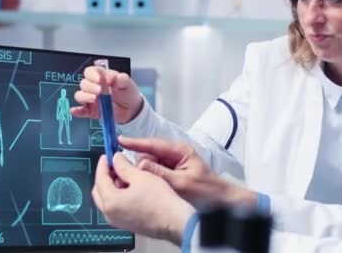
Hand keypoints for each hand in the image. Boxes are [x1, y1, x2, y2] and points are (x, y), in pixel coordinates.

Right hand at [71, 66, 143, 123]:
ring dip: (85, 96)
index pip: (90, 72)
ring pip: (80, 95)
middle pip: (84, 83)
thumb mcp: (128, 84)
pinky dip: (77, 111)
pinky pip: (81, 111)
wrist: (132, 109)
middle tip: (100, 91)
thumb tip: (115, 77)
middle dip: (90, 86)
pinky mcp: (91, 111)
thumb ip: (122, 79)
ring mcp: (91, 99)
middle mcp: (93, 87)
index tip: (100, 79)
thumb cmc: (127, 93)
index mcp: (101, 77)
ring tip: (94, 99)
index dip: (92, 74)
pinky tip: (76, 111)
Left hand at [93, 153, 194, 244]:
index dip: (103, 164)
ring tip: (126, 174)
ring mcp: (117, 221)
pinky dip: (118, 195)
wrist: (174, 221)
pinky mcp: (126, 224)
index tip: (108, 154)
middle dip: (105, 176)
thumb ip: (123, 166)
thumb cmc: (158, 198)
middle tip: (116, 164)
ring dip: (112, 186)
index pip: (100, 179)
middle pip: (99, 191)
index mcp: (110, 201)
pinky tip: (131, 188)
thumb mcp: (140, 176)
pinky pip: (115, 207)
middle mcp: (109, 214)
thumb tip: (115, 158)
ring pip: (107, 199)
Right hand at [119, 137, 257, 207]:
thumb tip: (139, 164)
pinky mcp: (173, 172)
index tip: (119, 140)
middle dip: (140, 164)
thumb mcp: (181, 182)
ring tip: (145, 184)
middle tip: (131, 175)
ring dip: (146, 172)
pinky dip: (151, 177)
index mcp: (180, 151)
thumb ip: (159, 172)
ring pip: (151, 163)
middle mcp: (176, 154)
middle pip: (150, 153)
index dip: (135, 142)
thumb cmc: (207, 191)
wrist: (221, 201)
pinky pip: (156, 171)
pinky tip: (150, 186)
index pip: (153, 143)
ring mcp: (174, 163)